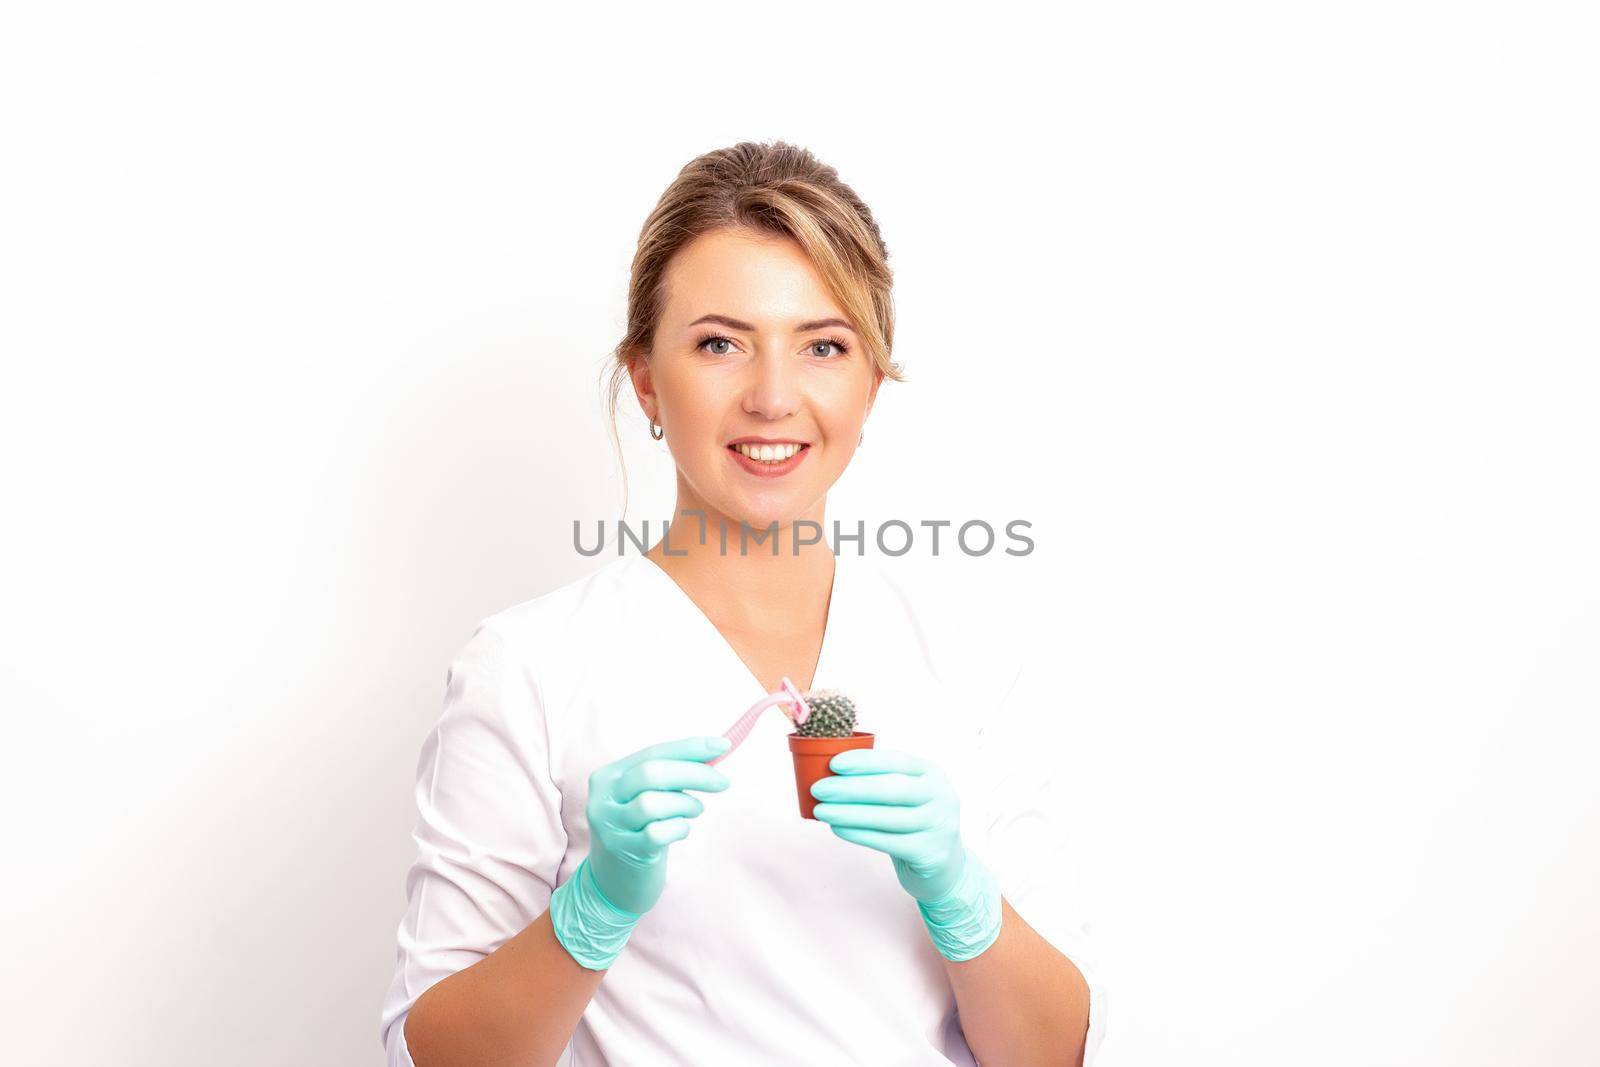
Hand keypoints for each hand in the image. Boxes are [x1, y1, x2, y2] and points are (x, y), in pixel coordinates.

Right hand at [584, 735, 731, 915]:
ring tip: (694, 810)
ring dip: (685, 805)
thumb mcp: (647, 796)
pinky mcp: (622, 851)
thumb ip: (671, 775)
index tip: (723, 745)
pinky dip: (679, 828)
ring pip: (652, 804)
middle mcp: (602, 798)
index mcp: (609, 776)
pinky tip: (681, 830)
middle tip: (722, 783)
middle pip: (652, 774)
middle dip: (695, 774)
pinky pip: (657, 833)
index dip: (690, 748)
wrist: (614, 881)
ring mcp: (609, 826)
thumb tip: (715, 751)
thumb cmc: (641, 829)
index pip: (653, 752)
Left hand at [809, 748, 969, 903]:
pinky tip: (838, 829)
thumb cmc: (912, 821)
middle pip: (891, 789)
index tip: (834, 764)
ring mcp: (939, 825)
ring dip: (849, 813)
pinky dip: (859, 834)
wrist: (944, 864)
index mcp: (932, 773)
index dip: (864, 761)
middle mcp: (941, 796)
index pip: (896, 761)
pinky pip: (887, 841)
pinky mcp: (931, 852)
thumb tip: (830, 772)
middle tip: (819, 789)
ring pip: (887, 817)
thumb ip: (879, 780)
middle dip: (850, 788)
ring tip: (821, 811)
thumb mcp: (907, 794)